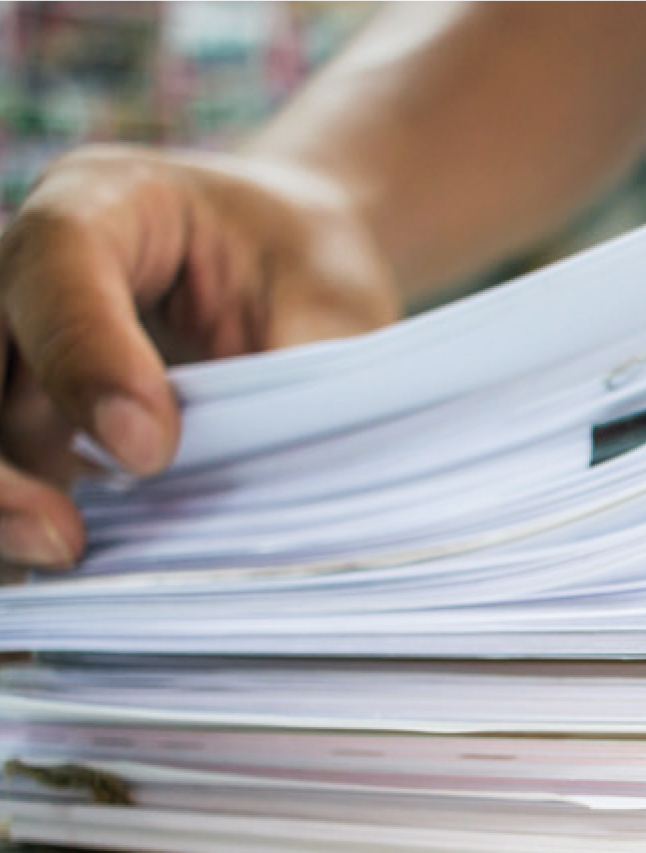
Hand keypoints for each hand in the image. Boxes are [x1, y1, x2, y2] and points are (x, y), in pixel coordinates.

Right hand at [0, 146, 397, 566]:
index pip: (58, 262)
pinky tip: (61, 575)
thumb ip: (301, 370)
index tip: (147, 448)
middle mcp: (27, 270)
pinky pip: (5, 466)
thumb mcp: (330, 297)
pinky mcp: (20, 417)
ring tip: (59, 561)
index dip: (86, 357)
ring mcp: (9, 346)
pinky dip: (18, 521)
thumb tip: (286, 485)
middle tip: (63, 539)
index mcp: (106, 201)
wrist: (282, 259)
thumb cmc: (302, 262)